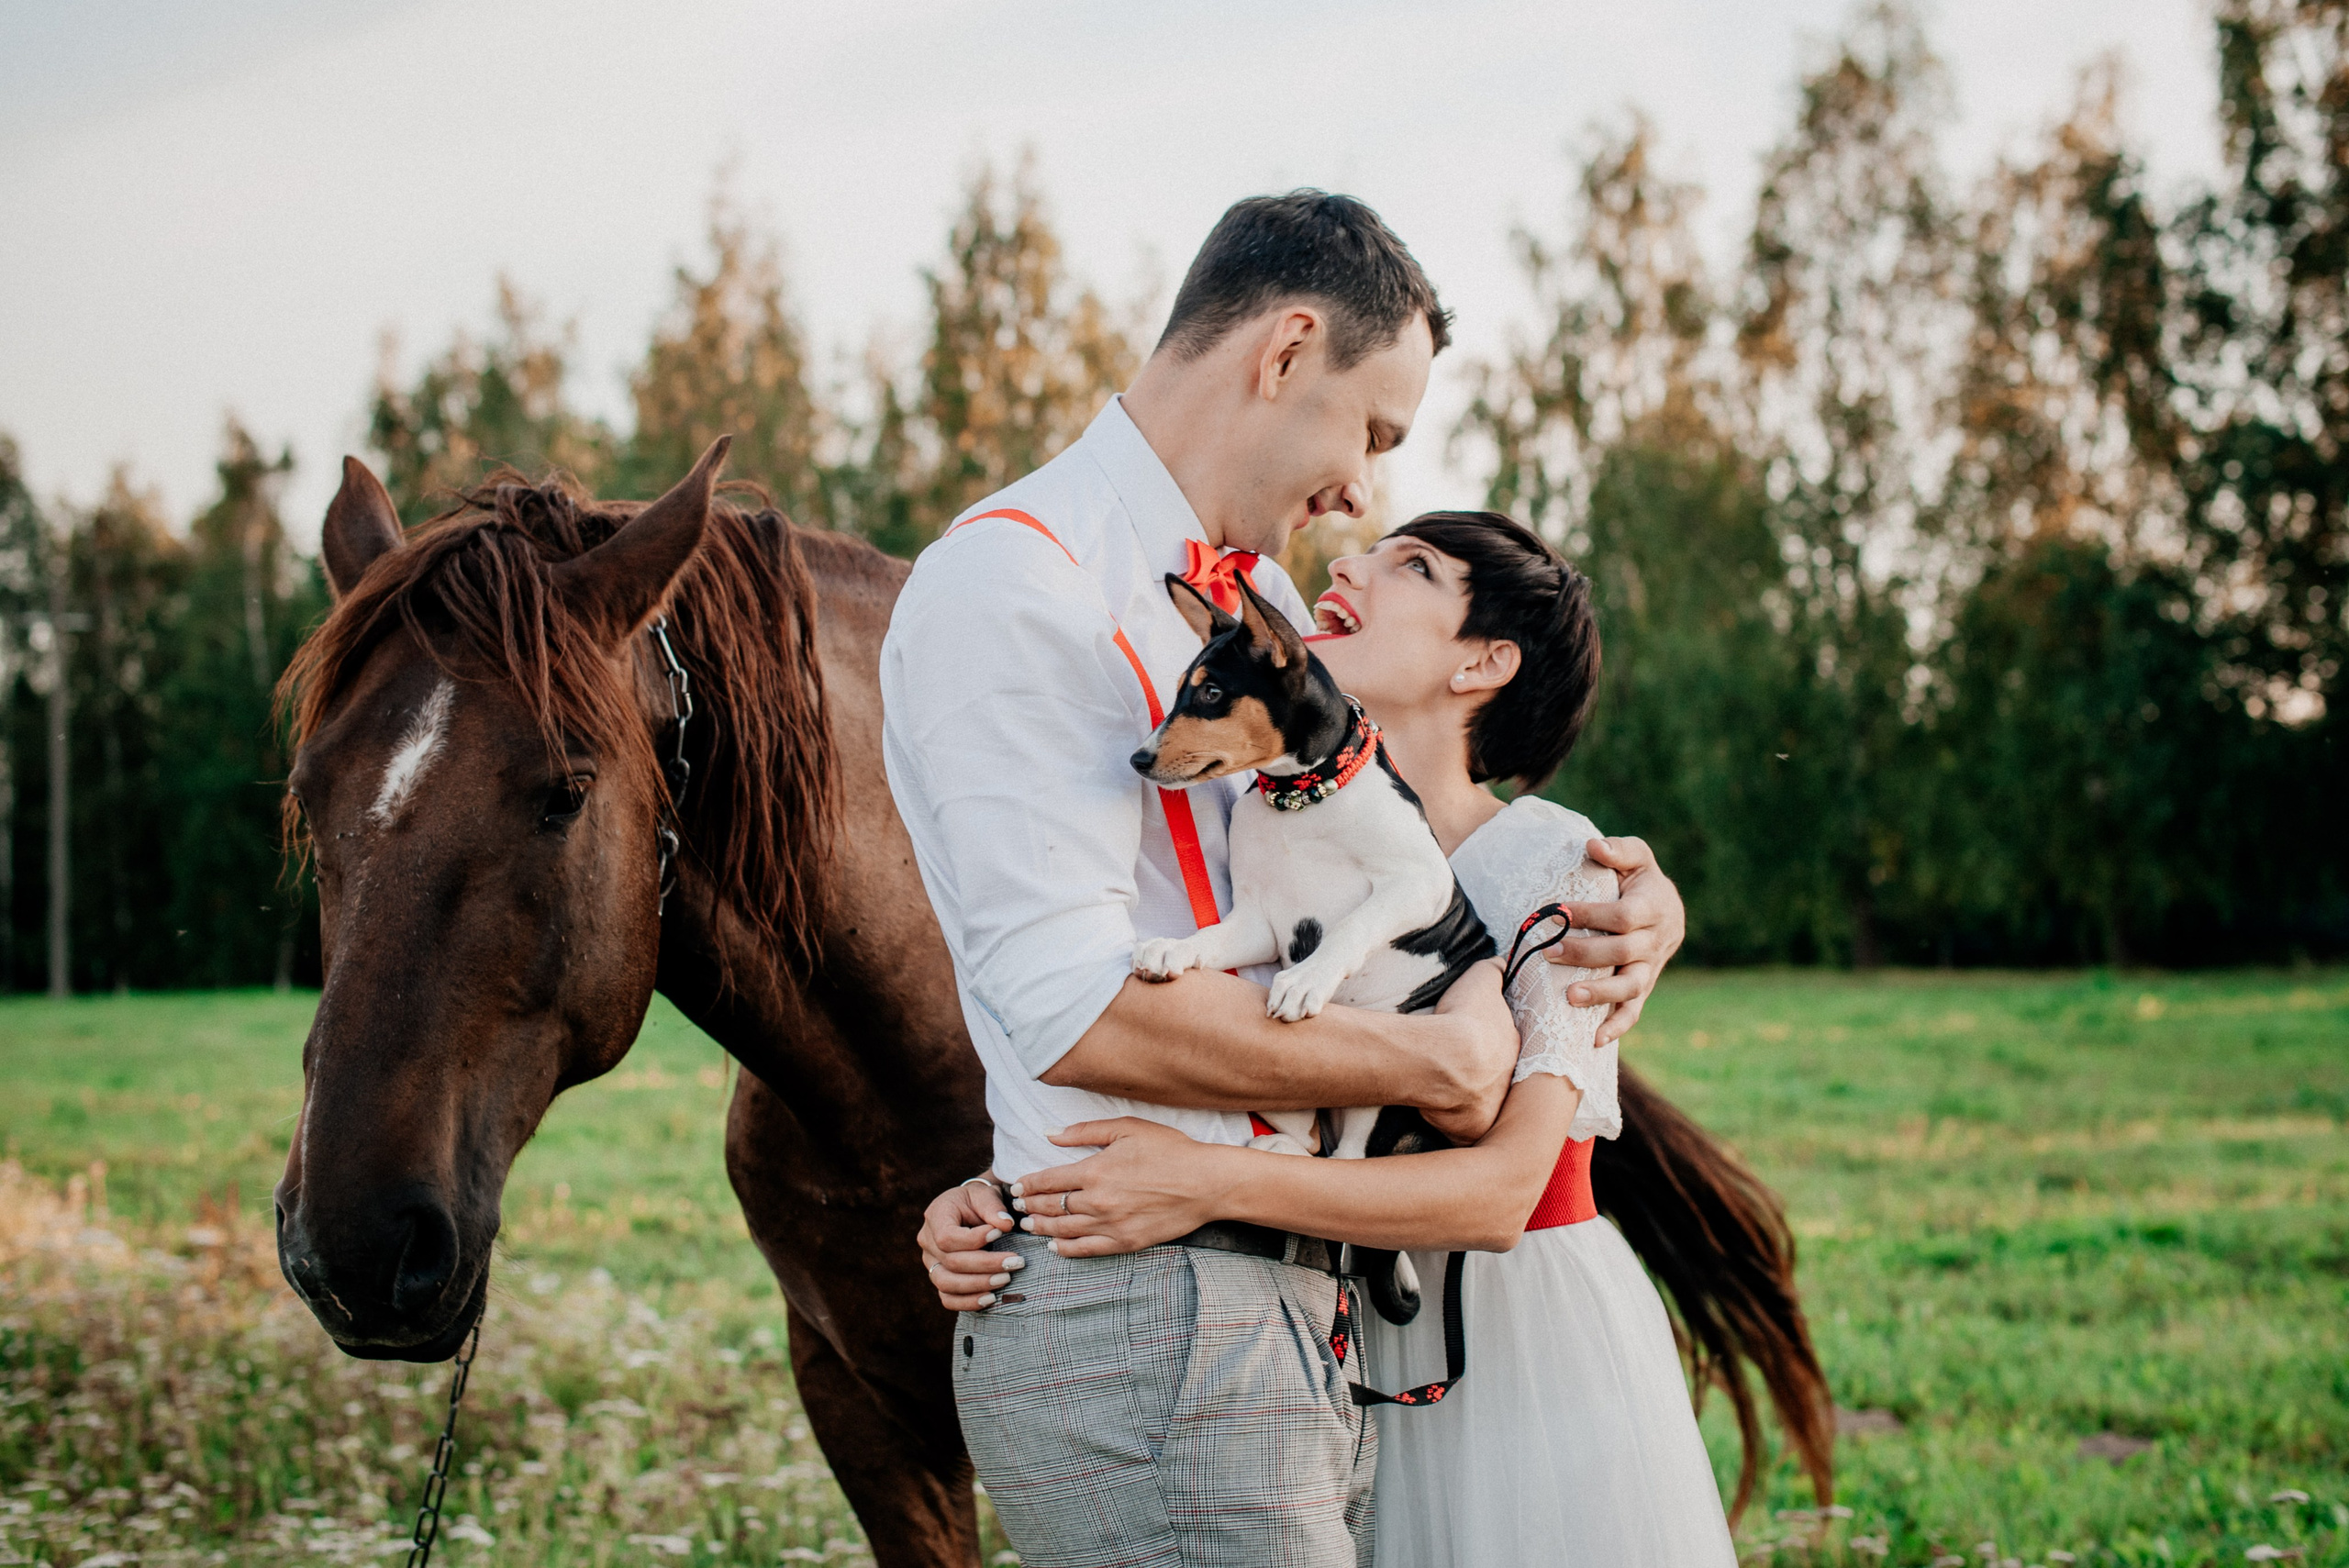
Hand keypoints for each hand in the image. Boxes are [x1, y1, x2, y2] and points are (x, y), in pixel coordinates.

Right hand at [915, 1179, 1022, 1311]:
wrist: (971, 1209)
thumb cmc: (978, 1200)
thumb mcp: (985, 1193)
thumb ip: (993, 1206)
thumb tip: (1005, 1225)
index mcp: (936, 1216)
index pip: (947, 1237)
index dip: (974, 1240)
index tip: (1000, 1233)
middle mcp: (928, 1242)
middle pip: (951, 1262)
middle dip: (986, 1265)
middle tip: (1016, 1262)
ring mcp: (931, 1263)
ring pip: (947, 1283)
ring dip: (979, 1285)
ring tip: (1006, 1279)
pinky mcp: (939, 1278)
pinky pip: (947, 1298)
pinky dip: (968, 1302)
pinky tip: (991, 1299)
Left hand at [1008, 1119, 1230, 1258]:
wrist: (1205, 1183)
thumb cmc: (1169, 1150)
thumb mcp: (1128, 1128)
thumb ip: (1085, 1131)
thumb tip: (1050, 1134)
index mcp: (1095, 1170)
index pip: (1047, 1180)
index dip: (1027, 1184)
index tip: (1016, 1185)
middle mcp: (1097, 1200)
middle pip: (1050, 1206)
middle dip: (1029, 1205)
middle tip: (1016, 1206)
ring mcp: (1110, 1224)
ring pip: (1063, 1229)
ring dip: (1041, 1226)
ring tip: (1029, 1223)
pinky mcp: (1125, 1242)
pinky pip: (1086, 1249)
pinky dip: (1065, 1249)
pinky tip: (1055, 1246)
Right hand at [1424, 958, 1514, 1142]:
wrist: (1446, 1059)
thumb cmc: (1464, 1018)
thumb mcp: (1482, 980)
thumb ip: (1494, 971)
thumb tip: (1503, 962)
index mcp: (1513, 1046)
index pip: (1509, 1047)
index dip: (1494, 1045)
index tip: (1479, 1045)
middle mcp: (1511, 1080)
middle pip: (1501, 1079)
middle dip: (1488, 1077)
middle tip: (1466, 1071)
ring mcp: (1494, 1106)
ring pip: (1486, 1105)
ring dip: (1473, 1101)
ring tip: (1452, 1094)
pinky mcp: (1473, 1129)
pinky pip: (1465, 1129)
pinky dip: (1455, 1124)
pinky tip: (1441, 1115)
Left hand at [1548, 836, 1685, 1045]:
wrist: (1668, 909)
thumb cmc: (1641, 879)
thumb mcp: (1637, 857)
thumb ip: (1618, 850)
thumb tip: (1592, 845)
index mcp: (1655, 907)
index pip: (1623, 915)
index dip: (1593, 915)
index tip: (1558, 912)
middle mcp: (1657, 940)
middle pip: (1624, 953)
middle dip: (1585, 954)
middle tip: (1549, 953)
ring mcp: (1652, 967)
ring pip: (1632, 987)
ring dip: (1601, 994)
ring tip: (1568, 997)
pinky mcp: (1645, 987)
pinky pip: (1634, 1011)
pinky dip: (1617, 1026)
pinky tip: (1595, 1040)